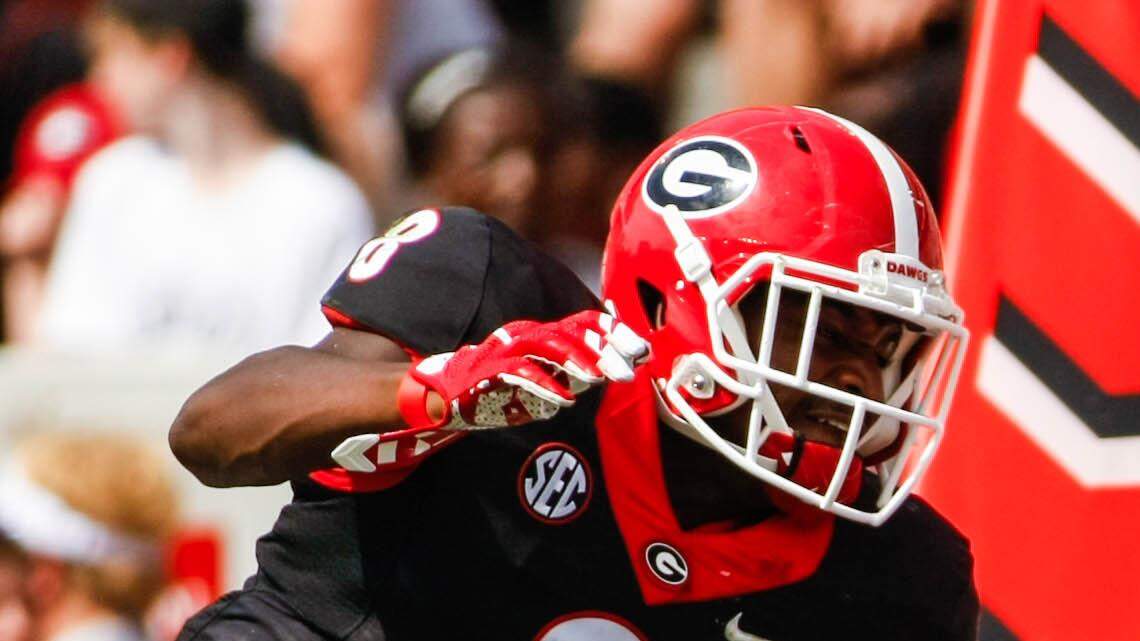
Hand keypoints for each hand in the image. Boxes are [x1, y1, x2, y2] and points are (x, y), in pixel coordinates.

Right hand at [409, 311, 648, 429]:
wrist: (445, 394)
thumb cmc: (500, 387)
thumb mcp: (543, 377)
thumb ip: (574, 373)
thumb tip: (614, 370)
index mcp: (542, 334)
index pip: (585, 323)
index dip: (614, 333)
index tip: (641, 349)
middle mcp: (527, 335)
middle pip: (573, 332)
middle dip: (604, 349)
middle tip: (630, 369)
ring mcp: (507, 350)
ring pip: (548, 346)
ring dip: (577, 361)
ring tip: (598, 378)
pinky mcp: (489, 371)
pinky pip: (519, 374)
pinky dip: (543, 386)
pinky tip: (563, 401)